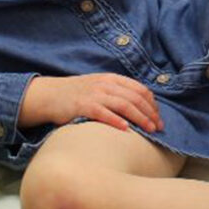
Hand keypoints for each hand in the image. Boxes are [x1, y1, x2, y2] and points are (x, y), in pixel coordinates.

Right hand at [20, 74, 162, 132]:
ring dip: (140, 118)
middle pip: (135, 98)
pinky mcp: (82, 105)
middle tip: (159, 127)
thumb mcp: (99, 88)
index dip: (152, 103)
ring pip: (124, 105)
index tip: (158, 117)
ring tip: (149, 129)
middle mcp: (105, 84)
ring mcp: (94, 94)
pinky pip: (103, 112)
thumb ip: (116, 94)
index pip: (139, 89)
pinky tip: (126, 129)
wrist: (49, 95)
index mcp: (111, 79)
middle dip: (150, 113)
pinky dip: (116, 120)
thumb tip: (139, 108)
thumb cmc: (76, 95)